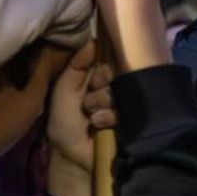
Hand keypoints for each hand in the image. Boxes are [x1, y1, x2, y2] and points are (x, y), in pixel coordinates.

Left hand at [46, 42, 119, 195]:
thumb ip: (76, 64)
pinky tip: (98, 125)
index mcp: (97, 78)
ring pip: (119, 91)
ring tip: (90, 118)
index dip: (100, 70)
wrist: (71, 156)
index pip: (109, 60)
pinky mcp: (132, 121)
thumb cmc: (65, 122)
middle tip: (86, 103)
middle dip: (99, 87)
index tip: (90, 81)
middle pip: (117, 73)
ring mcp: (124, 105)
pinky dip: (108, 116)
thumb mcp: (64, 88)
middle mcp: (113, 88)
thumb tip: (92, 39)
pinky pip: (125, 109)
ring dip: (101, 103)